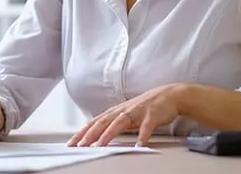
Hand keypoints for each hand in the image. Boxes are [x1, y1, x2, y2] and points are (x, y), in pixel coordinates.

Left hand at [67, 84, 184, 146]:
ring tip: (99, 145)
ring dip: (108, 134)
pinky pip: (146, 126)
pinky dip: (142, 136)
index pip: (94, 122)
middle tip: (79, 145)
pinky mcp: (152, 115)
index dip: (82, 132)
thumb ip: (114, 125)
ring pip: (119, 123)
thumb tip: (98, 136)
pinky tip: (139, 144)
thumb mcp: (127, 116)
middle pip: (103, 122)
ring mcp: (137, 111)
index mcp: (116, 111)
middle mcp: (124, 110)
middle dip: (89, 134)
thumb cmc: (147, 107)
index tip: (70, 143)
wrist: (170, 95)